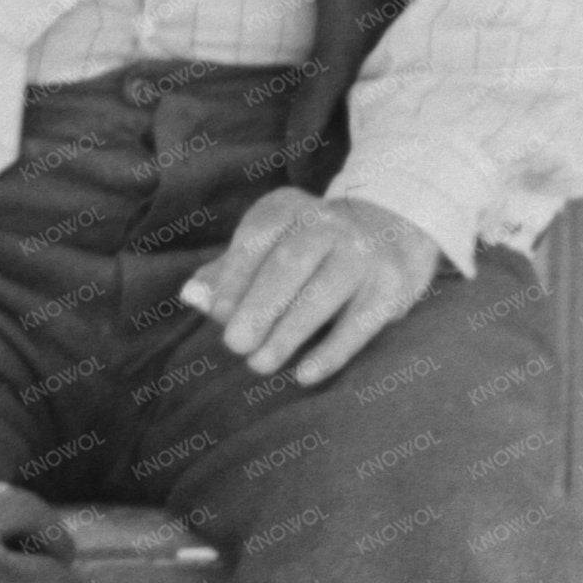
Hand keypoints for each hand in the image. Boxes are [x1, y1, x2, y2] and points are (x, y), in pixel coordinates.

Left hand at [181, 189, 440, 384]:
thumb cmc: (308, 247)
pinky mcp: (391, 285)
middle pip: (290, 263)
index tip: (217, 313)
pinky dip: (332, 351)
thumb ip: (226, 273)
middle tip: (235, 345)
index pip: (258, 238)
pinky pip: (360, 323)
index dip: (236, 275)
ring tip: (260, 364)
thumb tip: (191, 296)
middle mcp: (328, 223)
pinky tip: (306, 374)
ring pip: (324, 293)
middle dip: (260, 306)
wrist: (391, 229)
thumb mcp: (266, 247)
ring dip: (289, 332)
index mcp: (288, 208)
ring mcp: (364, 252)